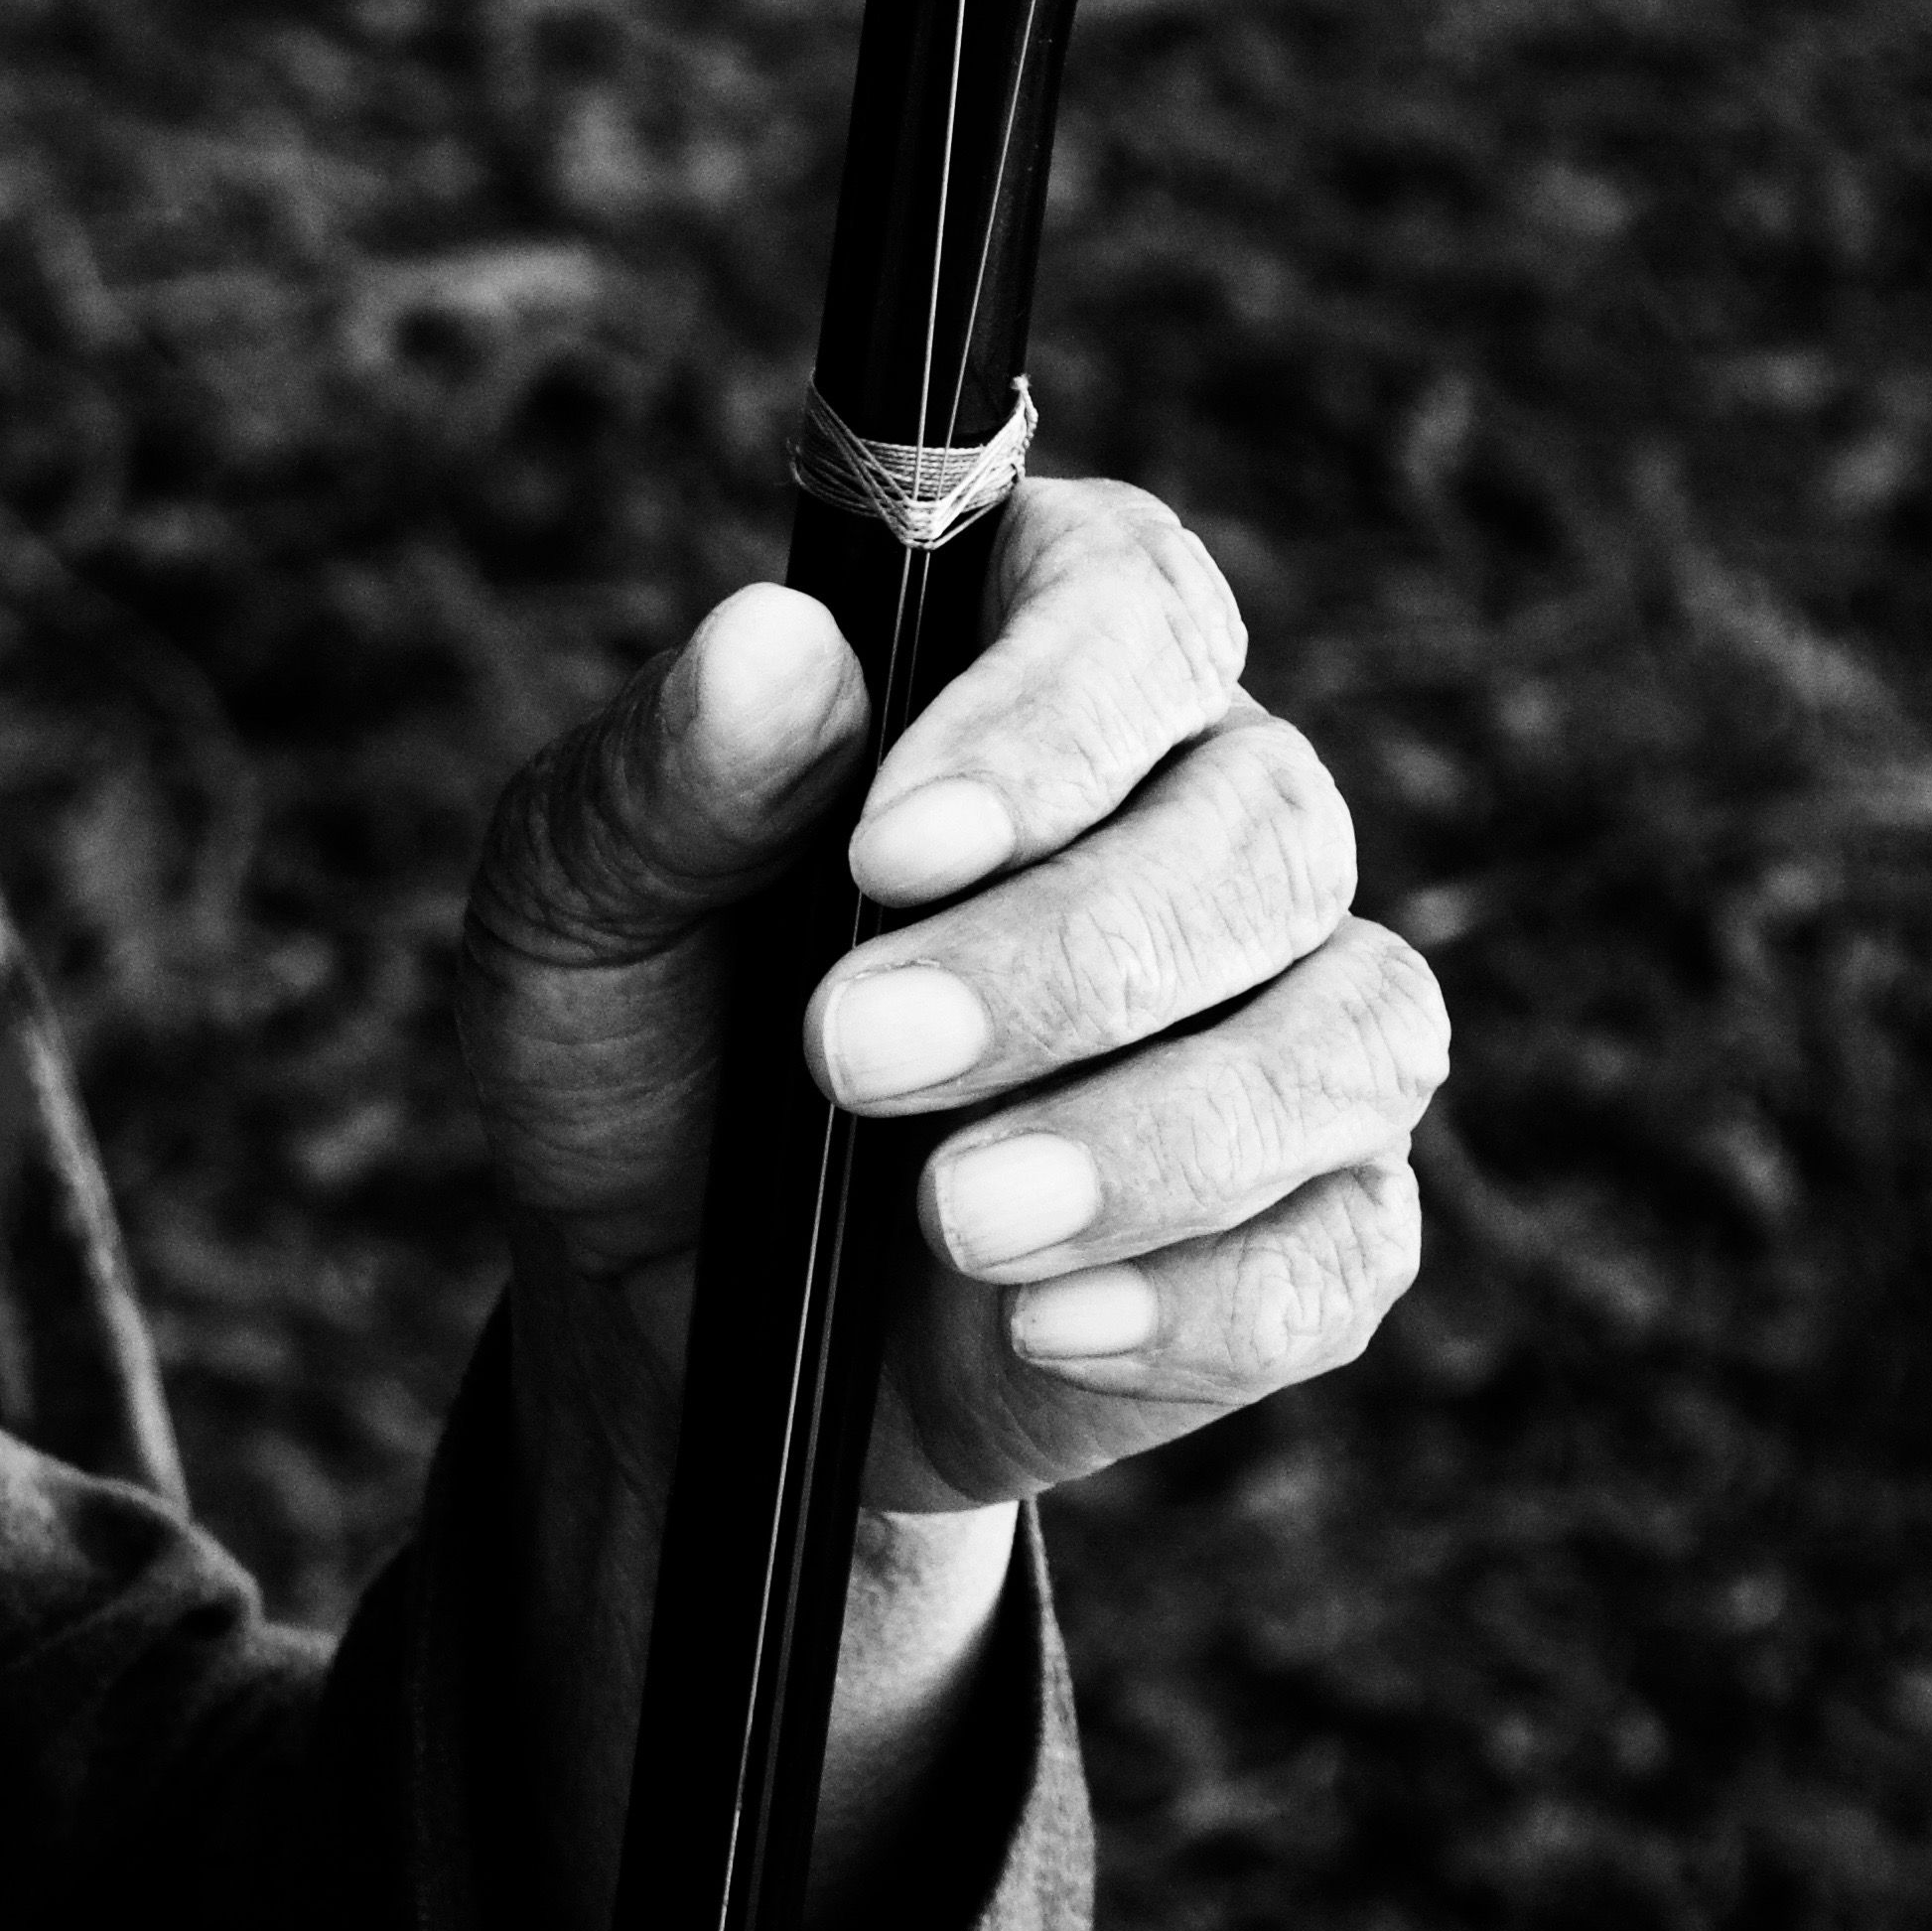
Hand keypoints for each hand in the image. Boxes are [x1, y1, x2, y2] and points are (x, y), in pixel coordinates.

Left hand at [461, 474, 1449, 1522]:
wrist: (673, 1313)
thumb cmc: (644, 1050)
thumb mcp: (579, 914)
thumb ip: (666, 782)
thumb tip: (770, 640)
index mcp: (1034, 667)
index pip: (1130, 602)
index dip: (1044, 717)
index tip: (888, 849)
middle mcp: (1205, 812)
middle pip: (1264, 825)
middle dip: (1063, 959)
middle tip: (852, 1056)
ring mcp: (1292, 1017)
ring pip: (1352, 1033)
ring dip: (1157, 1137)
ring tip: (951, 1218)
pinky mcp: (1318, 1218)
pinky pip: (1348, 1248)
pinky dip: (1207, 1299)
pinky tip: (1045, 1328)